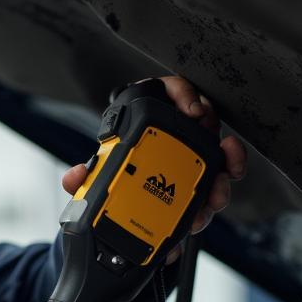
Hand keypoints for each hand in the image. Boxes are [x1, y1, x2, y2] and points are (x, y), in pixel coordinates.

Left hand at [61, 76, 245, 259]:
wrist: (115, 210)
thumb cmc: (109, 180)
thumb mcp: (95, 179)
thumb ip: (85, 178)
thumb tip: (76, 176)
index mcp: (147, 122)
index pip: (169, 92)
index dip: (182, 95)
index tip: (192, 111)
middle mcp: (171, 134)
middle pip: (202, 123)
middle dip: (212, 134)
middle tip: (216, 146)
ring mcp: (187, 156)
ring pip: (215, 152)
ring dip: (226, 164)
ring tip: (217, 186)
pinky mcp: (196, 180)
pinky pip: (216, 179)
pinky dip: (222, 188)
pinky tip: (216, 198)